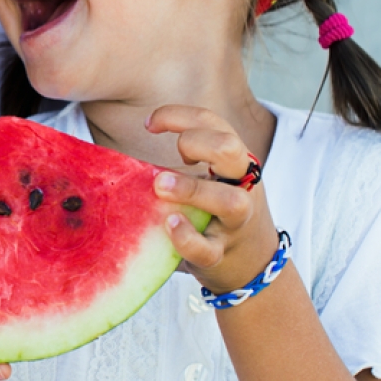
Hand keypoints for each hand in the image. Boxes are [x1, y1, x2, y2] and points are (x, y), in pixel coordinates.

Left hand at [146, 105, 280, 295]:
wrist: (252, 264)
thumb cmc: (218, 212)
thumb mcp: (213, 179)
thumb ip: (187, 162)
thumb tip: (129, 154)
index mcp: (235, 161)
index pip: (213, 123)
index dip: (179, 115)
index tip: (149, 125)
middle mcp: (242, 187)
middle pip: (230, 149)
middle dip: (196, 142)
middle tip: (173, 156)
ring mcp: (235, 223)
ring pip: (229, 201)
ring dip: (191, 189)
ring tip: (160, 186)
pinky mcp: (221, 256)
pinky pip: (207, 249)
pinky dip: (186, 237)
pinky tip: (169, 224)